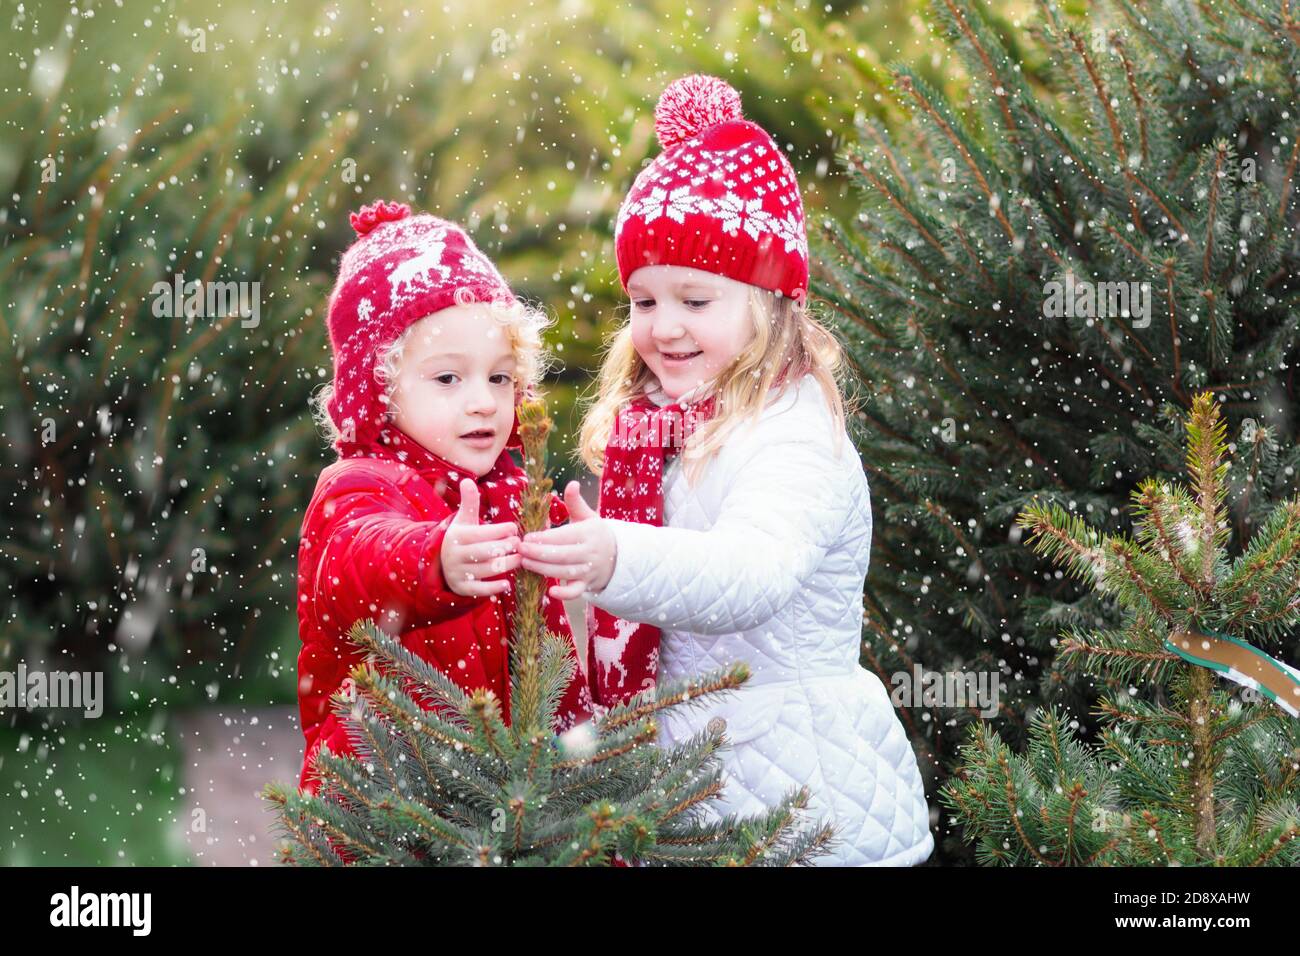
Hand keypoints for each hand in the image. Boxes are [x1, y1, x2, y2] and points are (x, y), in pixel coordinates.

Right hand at [440, 478, 520, 596]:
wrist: (442, 565)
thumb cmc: (462, 538)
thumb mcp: (463, 520)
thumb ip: (469, 502)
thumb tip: (468, 480)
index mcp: (457, 537)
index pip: (481, 533)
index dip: (499, 531)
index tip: (515, 528)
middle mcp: (455, 555)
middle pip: (485, 552)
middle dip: (505, 547)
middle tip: (520, 543)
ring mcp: (458, 573)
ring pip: (485, 570)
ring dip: (505, 565)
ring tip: (521, 559)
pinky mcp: (462, 589)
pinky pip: (479, 590)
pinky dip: (493, 588)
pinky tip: (507, 584)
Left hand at [520, 480, 616, 600]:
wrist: (618, 556)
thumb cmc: (595, 534)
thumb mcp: (588, 516)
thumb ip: (576, 502)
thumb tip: (572, 483)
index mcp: (589, 533)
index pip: (564, 536)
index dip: (544, 537)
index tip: (526, 536)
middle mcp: (590, 552)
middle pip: (562, 555)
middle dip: (539, 553)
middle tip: (520, 549)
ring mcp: (589, 570)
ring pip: (565, 572)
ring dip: (543, 569)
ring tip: (525, 563)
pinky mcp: (587, 584)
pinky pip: (577, 592)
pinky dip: (566, 595)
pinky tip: (550, 592)